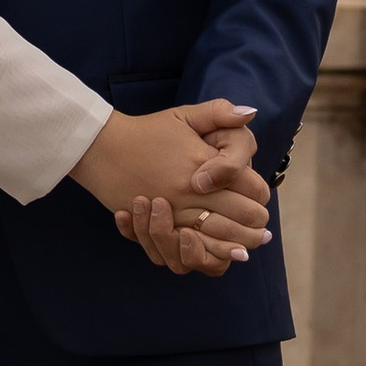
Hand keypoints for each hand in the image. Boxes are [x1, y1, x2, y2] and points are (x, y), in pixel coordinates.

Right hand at [70, 102, 265, 275]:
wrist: (103, 149)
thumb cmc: (147, 131)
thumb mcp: (183, 115)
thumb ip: (219, 112)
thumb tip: (250, 112)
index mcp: (204, 162)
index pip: (252, 186)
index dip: (260, 194)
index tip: (259, 197)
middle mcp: (193, 190)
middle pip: (244, 215)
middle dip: (256, 222)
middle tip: (262, 227)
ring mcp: (177, 211)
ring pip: (222, 236)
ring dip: (241, 241)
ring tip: (250, 243)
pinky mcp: (161, 225)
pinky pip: (193, 249)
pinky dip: (212, 253)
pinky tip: (224, 253)